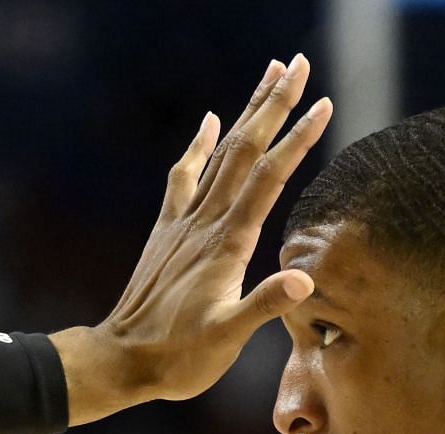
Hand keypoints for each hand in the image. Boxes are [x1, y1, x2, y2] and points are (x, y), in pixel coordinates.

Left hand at [51, 54, 331, 423]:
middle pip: (245, 150)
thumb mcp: (227, 339)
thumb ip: (264, 306)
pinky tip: (212, 121)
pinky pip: (186, 175)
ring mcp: (185, 222)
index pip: (268, 178)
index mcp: (227, 244)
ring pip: (221, 153)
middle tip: (298, 63)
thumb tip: (305, 280)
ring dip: (247, 112)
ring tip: (268, 74)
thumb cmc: (180, 358)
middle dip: (274, 104)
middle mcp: (206, 223)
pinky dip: (200, 144)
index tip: (322, 104)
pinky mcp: (169, 230)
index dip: (296, 140)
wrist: (122, 359)